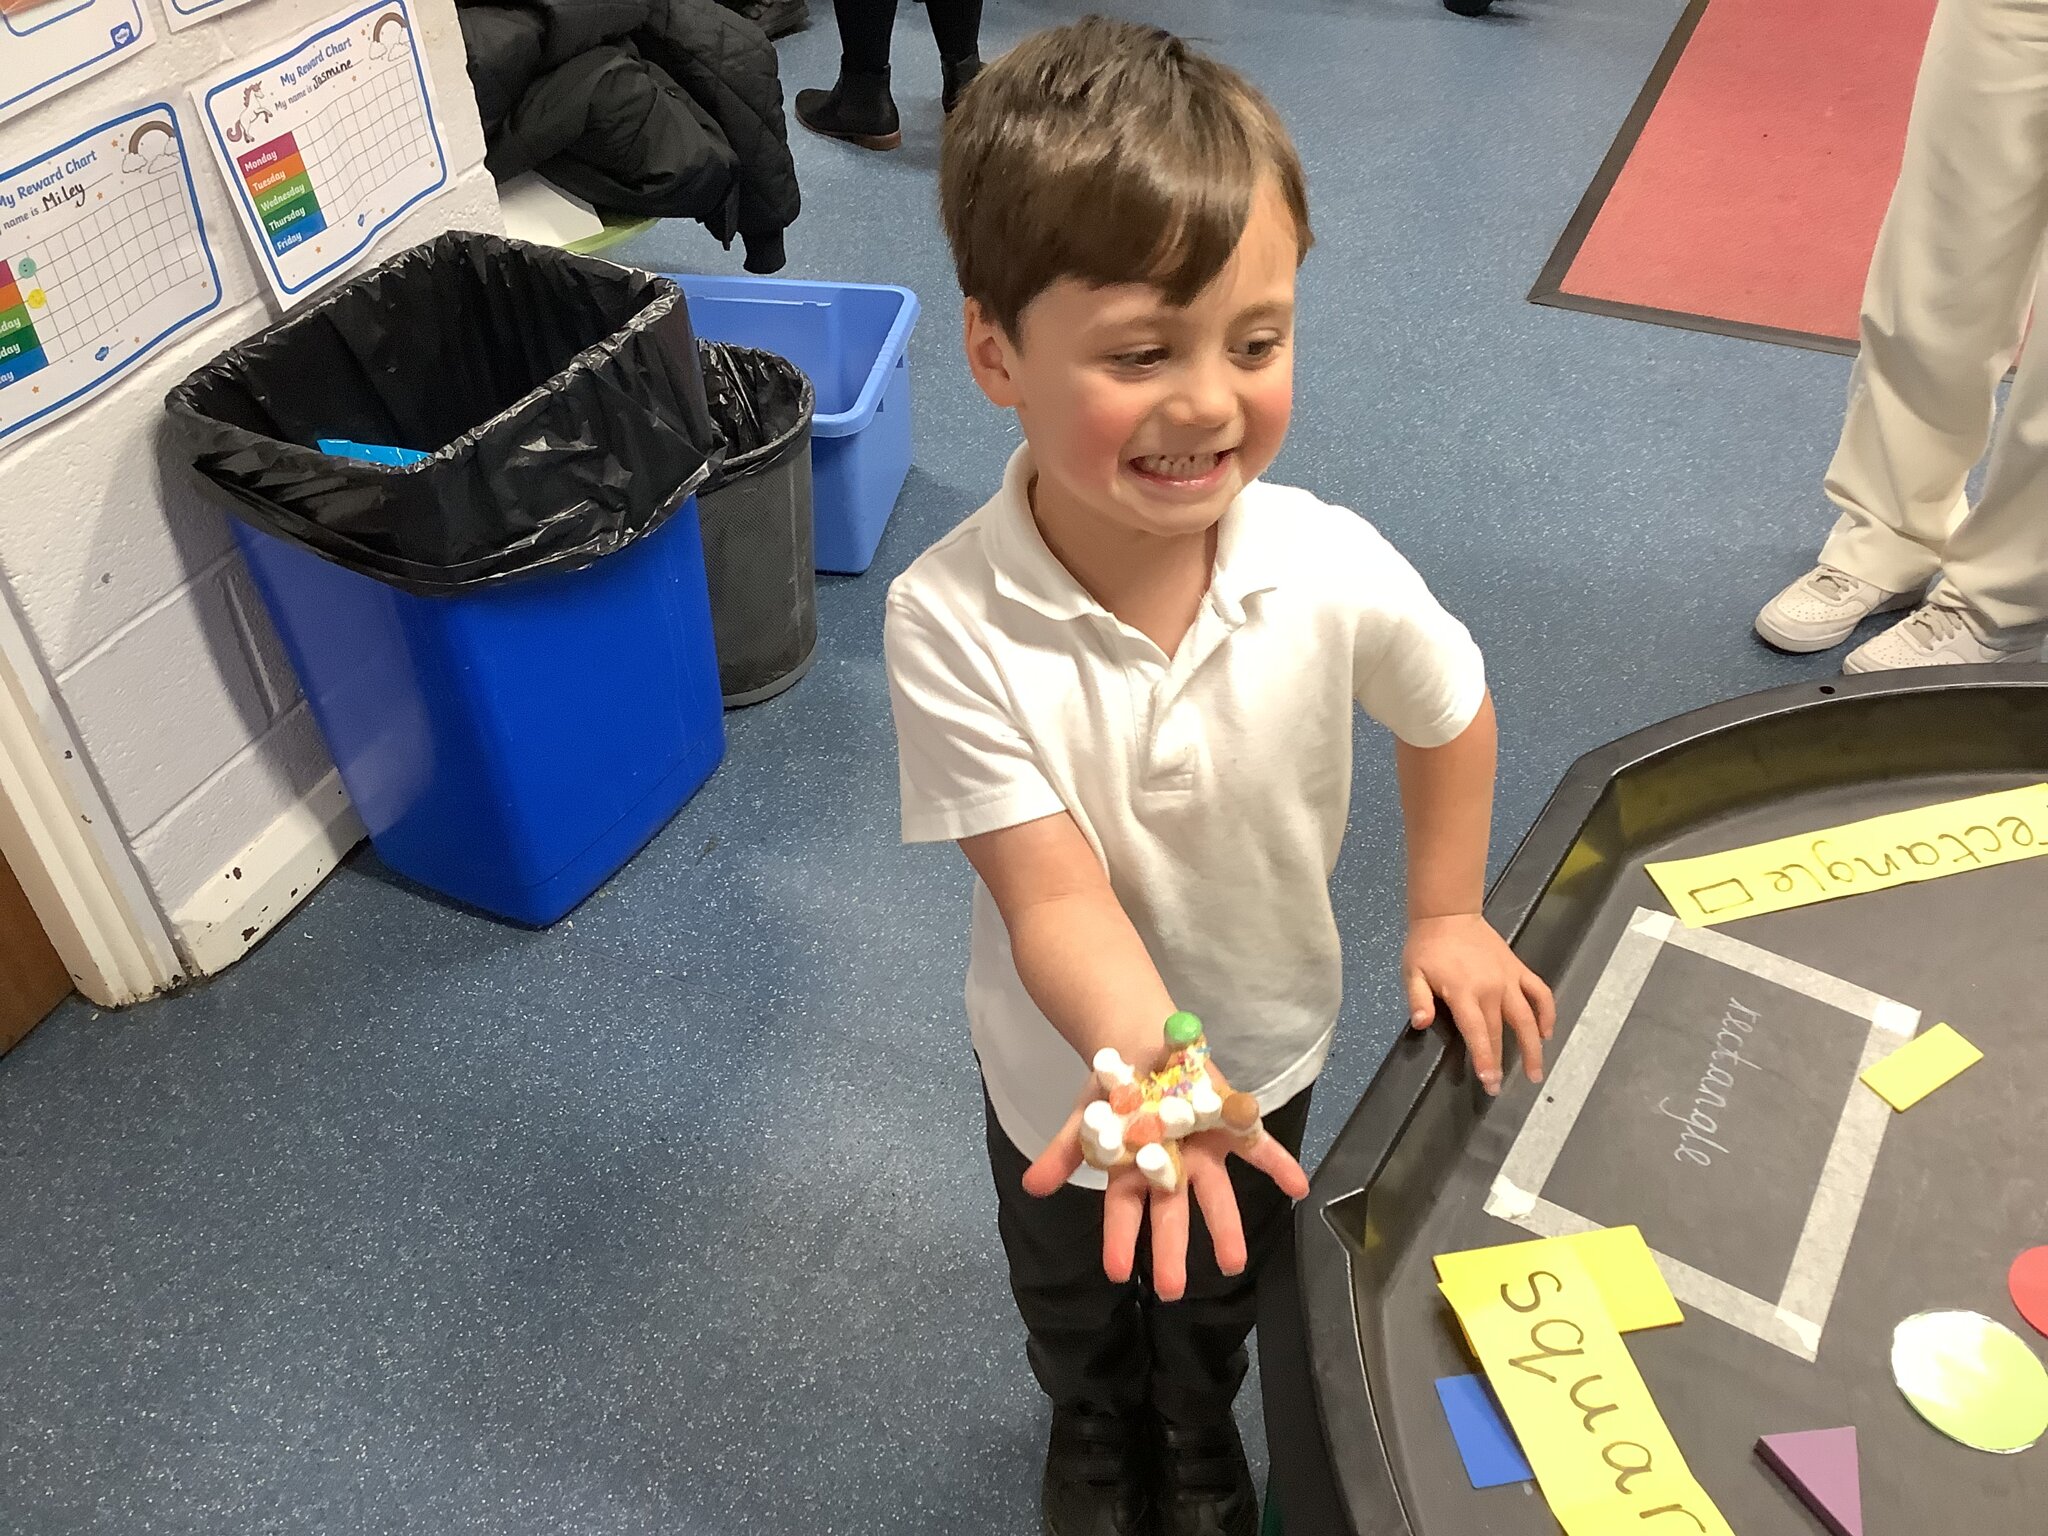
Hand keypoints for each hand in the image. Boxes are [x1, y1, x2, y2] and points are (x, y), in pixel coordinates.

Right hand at [1020, 1080, 1309, 1301]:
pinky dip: (1280, 1166)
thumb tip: (1032, 1187)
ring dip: (1226, 1228)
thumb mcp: (1085, 1118)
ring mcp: (1204, 1151)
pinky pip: (1260, 1149)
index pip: (1125, 1213)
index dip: (1121, 1240)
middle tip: (1173, 1292)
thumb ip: (1064, 1152)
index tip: (1118, 1274)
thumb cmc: (1114, 1089)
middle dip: (1172, 1252)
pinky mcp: (1231, 1126)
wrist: (1143, 1044)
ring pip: (1216, 1195)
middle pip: (1172, 1215)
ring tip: (1234, 1263)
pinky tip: (1299, 1187)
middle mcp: (1173, 1169)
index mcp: (1136, 1171)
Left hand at [1404, 912, 1555, 1095]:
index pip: (1477, 1032)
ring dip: (1533, 1046)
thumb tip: (1422, 1023)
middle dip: (1502, 1062)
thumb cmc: (1427, 947)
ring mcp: (1508, 979)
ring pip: (1527, 1018)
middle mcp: (1491, 988)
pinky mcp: (1518, 969)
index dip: (1485, 1059)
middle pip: (1500, 1032)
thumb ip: (1418, 999)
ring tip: (1535, 1072)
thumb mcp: (1412, 972)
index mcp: (1463, 992)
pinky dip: (1547, 1013)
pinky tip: (1547, 1032)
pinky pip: (1539, 993)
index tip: (1491, 1083)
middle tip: (1501, 1089)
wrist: (1448, 914)